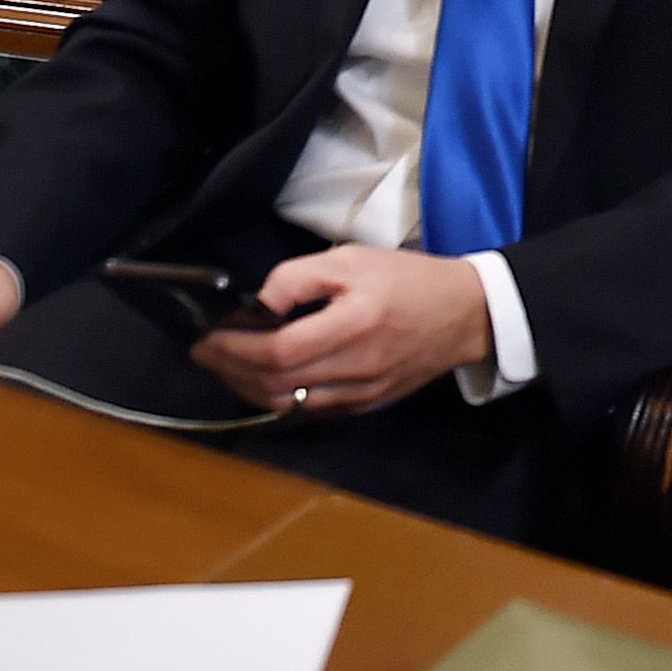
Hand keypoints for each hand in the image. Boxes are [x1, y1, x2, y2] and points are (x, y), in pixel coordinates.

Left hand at [191, 244, 490, 416]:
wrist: (465, 314)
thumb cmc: (408, 279)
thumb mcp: (352, 259)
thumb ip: (298, 278)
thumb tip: (258, 306)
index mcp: (355, 324)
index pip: (278, 352)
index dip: (234, 349)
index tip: (206, 338)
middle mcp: (356, 367)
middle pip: (276, 385)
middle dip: (230, 371)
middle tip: (206, 353)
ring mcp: (361, 394)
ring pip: (288, 405)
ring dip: (248, 389)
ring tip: (226, 367)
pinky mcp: (365, 406)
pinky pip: (309, 410)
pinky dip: (278, 398)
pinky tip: (263, 381)